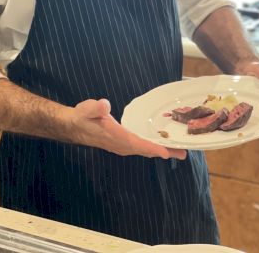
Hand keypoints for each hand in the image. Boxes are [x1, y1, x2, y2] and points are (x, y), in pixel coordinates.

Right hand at [71, 98, 186, 159]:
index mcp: (115, 136)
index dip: (151, 148)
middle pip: (145, 150)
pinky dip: (153, 146)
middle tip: (184, 153)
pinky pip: (141, 147)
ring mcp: (122, 145)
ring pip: (145, 150)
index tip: (166, 152)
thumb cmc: (82, 117)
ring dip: (161, 150)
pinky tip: (162, 144)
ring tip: (178, 151)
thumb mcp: (86, 109)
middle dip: (164, 151)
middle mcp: (120, 144)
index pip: (136, 144)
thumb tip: (104, 105)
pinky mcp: (122, 143)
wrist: (74, 126)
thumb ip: (95, 108)